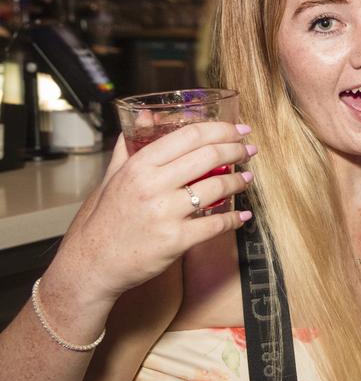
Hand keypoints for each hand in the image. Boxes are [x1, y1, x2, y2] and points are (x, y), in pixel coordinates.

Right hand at [49, 122, 256, 308]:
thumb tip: (145, 116)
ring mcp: (165, 213)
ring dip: (239, 181)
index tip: (238, 129)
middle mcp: (153, 186)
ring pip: (217, 186)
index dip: (220, 129)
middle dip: (237, 150)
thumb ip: (130, 145)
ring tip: (246, 178)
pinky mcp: (176, 240)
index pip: (190, 135)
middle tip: (248, 151)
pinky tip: (243, 215)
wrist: (92, 264)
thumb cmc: (103, 220)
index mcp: (139, 166)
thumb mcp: (111, 177)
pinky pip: (216, 224)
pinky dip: (235, 218)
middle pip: (209, 155)